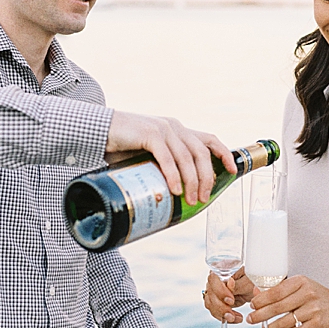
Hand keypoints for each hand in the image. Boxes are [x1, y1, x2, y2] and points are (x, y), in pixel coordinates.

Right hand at [106, 111, 234, 204]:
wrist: (97, 130)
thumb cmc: (119, 145)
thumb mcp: (146, 154)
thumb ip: (158, 165)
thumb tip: (165, 194)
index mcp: (176, 130)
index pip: (208, 139)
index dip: (223, 153)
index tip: (231, 170)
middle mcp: (174, 127)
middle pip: (201, 154)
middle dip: (207, 178)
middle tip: (202, 199)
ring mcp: (163, 129)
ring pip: (187, 158)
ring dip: (192, 182)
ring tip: (191, 200)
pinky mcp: (149, 134)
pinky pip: (167, 158)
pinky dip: (173, 175)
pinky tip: (174, 190)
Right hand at [203, 268, 254, 322]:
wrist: (253, 286)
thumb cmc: (251, 279)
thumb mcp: (248, 280)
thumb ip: (238, 283)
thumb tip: (229, 284)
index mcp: (220, 269)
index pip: (213, 279)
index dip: (220, 291)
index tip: (231, 300)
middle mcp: (214, 280)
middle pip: (210, 294)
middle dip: (221, 307)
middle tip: (232, 315)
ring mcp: (213, 290)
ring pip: (210, 304)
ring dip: (222, 314)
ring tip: (235, 318)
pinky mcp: (216, 301)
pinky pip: (214, 310)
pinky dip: (223, 317)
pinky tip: (233, 319)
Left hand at [247, 275, 328, 327]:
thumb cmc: (318, 298)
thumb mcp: (300, 287)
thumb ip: (279, 289)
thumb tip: (256, 292)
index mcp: (301, 281)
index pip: (275, 291)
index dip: (260, 299)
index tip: (252, 304)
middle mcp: (308, 294)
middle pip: (278, 306)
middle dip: (261, 314)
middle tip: (251, 319)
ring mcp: (314, 310)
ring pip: (285, 321)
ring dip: (270, 327)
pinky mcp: (317, 324)